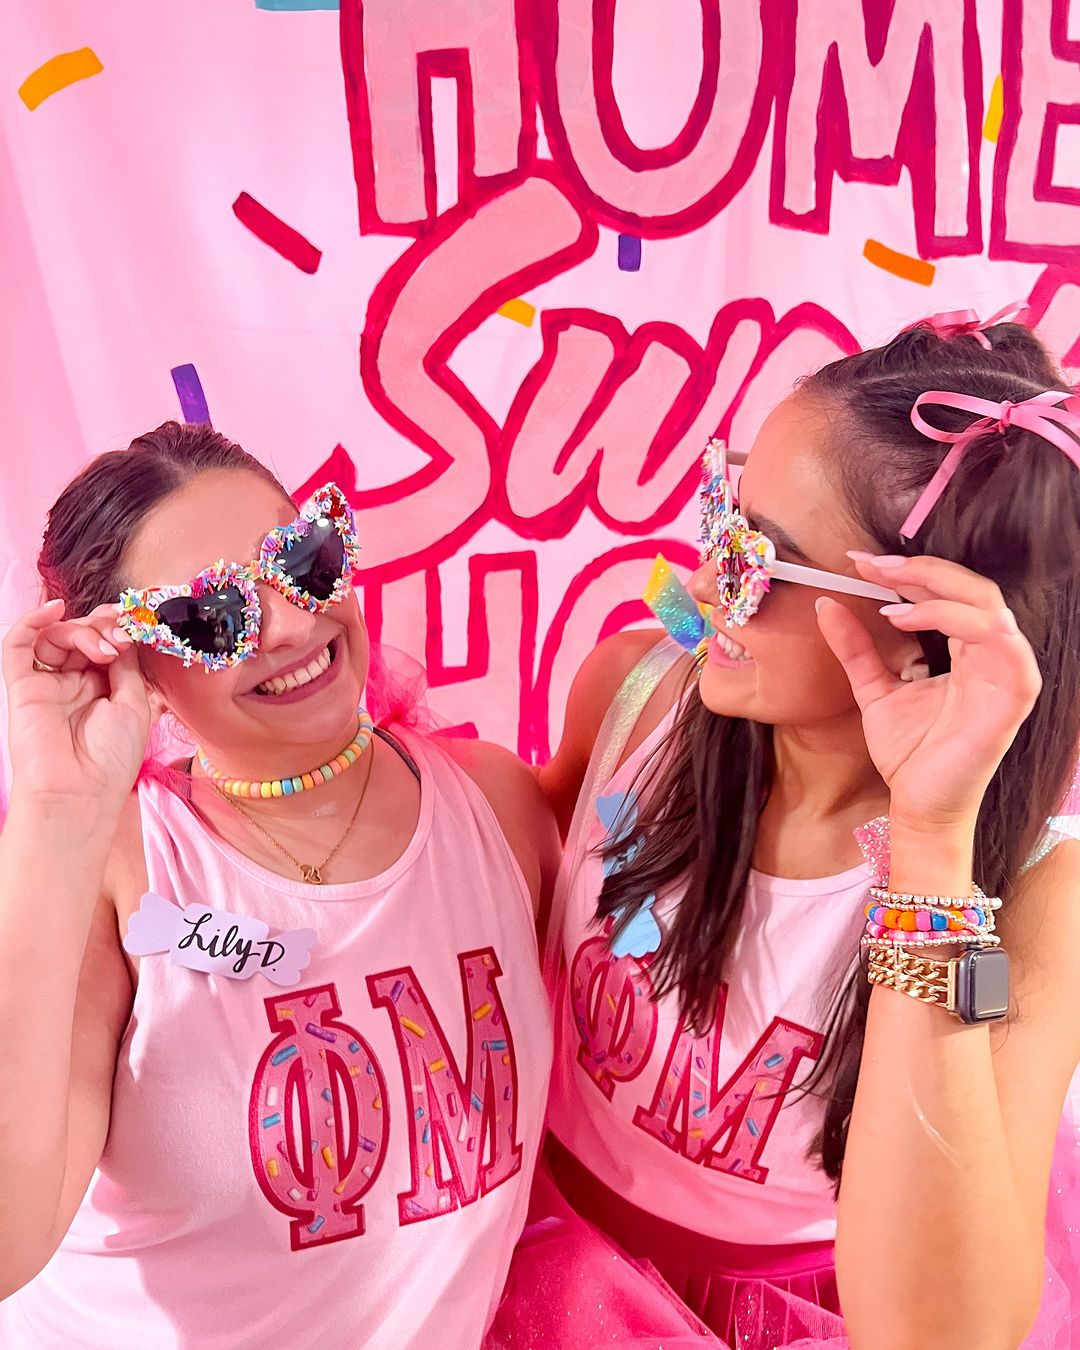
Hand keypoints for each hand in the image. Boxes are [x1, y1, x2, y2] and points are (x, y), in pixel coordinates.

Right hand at [2, 599, 151, 809]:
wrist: (79, 794)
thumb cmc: (112, 758)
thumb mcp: (133, 704)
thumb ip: (127, 665)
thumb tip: (123, 631)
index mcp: (104, 689)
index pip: (106, 643)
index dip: (118, 629)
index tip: (135, 627)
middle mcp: (74, 684)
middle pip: (83, 635)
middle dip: (104, 628)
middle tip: (119, 641)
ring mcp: (48, 684)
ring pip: (57, 635)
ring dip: (82, 632)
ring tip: (103, 650)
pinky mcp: (22, 687)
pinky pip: (18, 645)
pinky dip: (33, 621)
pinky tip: (54, 609)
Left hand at [816, 556, 1041, 827]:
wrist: (918, 804)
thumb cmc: (909, 752)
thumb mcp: (874, 689)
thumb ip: (856, 649)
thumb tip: (827, 605)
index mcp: (969, 650)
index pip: (949, 593)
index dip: (907, 571)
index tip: (859, 562)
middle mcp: (993, 656)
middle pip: (973, 589)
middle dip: (920, 569)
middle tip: (871, 565)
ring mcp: (1007, 676)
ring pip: (988, 608)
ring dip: (936, 591)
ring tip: (887, 596)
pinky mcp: (1012, 700)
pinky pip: (1005, 648)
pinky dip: (963, 624)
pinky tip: (911, 619)